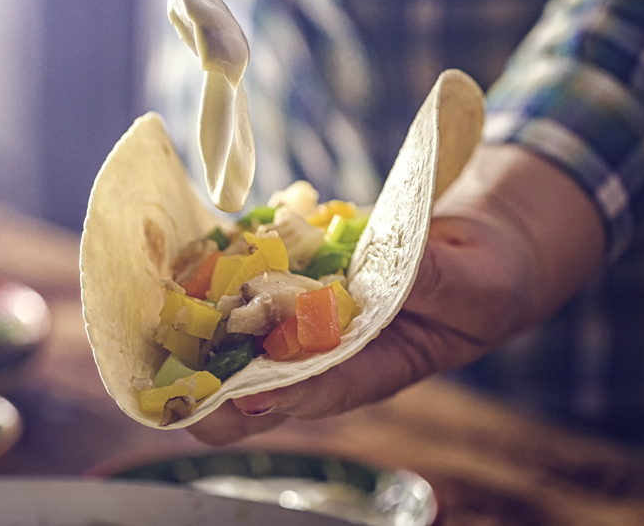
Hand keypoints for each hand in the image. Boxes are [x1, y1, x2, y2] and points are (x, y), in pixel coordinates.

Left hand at [187, 144, 606, 445]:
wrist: (476, 244)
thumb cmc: (485, 278)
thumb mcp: (475, 283)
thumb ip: (434, 280)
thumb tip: (400, 268)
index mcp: (376, 365)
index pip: (324, 389)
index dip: (280, 397)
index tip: (242, 399)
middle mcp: (331, 347)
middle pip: (265, 382)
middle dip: (217, 387)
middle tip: (173, 386)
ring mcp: (308, 312)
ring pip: (246, 333)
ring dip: (203, 332)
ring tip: (158, 322)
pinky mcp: (296, 275)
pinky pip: (250, 277)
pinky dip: (218, 269)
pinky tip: (183, 259)